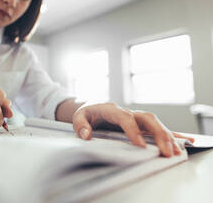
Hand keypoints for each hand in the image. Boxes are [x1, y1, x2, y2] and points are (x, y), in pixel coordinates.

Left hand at [72, 103, 192, 156]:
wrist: (91, 107)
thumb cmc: (86, 113)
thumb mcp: (78, 117)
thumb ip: (80, 125)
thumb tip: (86, 134)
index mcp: (111, 109)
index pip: (124, 117)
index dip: (133, 130)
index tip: (140, 144)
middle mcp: (126, 112)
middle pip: (146, 118)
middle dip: (158, 133)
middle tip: (165, 150)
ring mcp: (134, 117)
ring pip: (154, 123)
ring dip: (166, 136)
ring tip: (175, 151)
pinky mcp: (139, 124)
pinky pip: (156, 128)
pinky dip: (170, 134)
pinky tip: (182, 142)